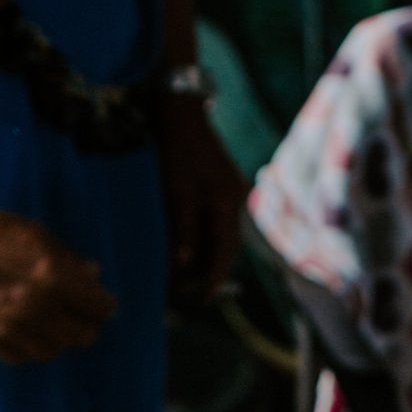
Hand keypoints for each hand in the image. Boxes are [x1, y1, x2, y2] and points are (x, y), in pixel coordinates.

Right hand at [0, 197, 116, 363]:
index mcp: (53, 279)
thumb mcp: (38, 235)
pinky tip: (29, 330)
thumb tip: (96, 275)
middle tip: (87, 319)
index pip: (97, 306)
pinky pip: (20, 356)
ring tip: (58, 325)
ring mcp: (10, 327)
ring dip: (60, 340)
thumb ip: (69, 260)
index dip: (105, 305)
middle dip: (88, 326)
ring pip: (51, 351)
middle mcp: (35, 309)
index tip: (105, 305)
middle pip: (80, 336)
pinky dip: (30, 347)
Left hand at [158, 95, 246, 303]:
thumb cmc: (177, 152)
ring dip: (208, 250)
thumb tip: (183, 265)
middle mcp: (234, 197)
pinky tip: (191, 240)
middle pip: (227, 242)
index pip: (225, 250)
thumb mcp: (176, 193)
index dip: (214, 276)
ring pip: (222, 230)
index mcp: (227, 202)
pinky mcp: (221, 182)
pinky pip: (217, 216)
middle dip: (212, 266)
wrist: (180, 113)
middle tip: (194, 291)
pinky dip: (206, 232)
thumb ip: (182, 229)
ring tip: (189, 271)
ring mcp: (230, 188)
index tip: (205, 299)